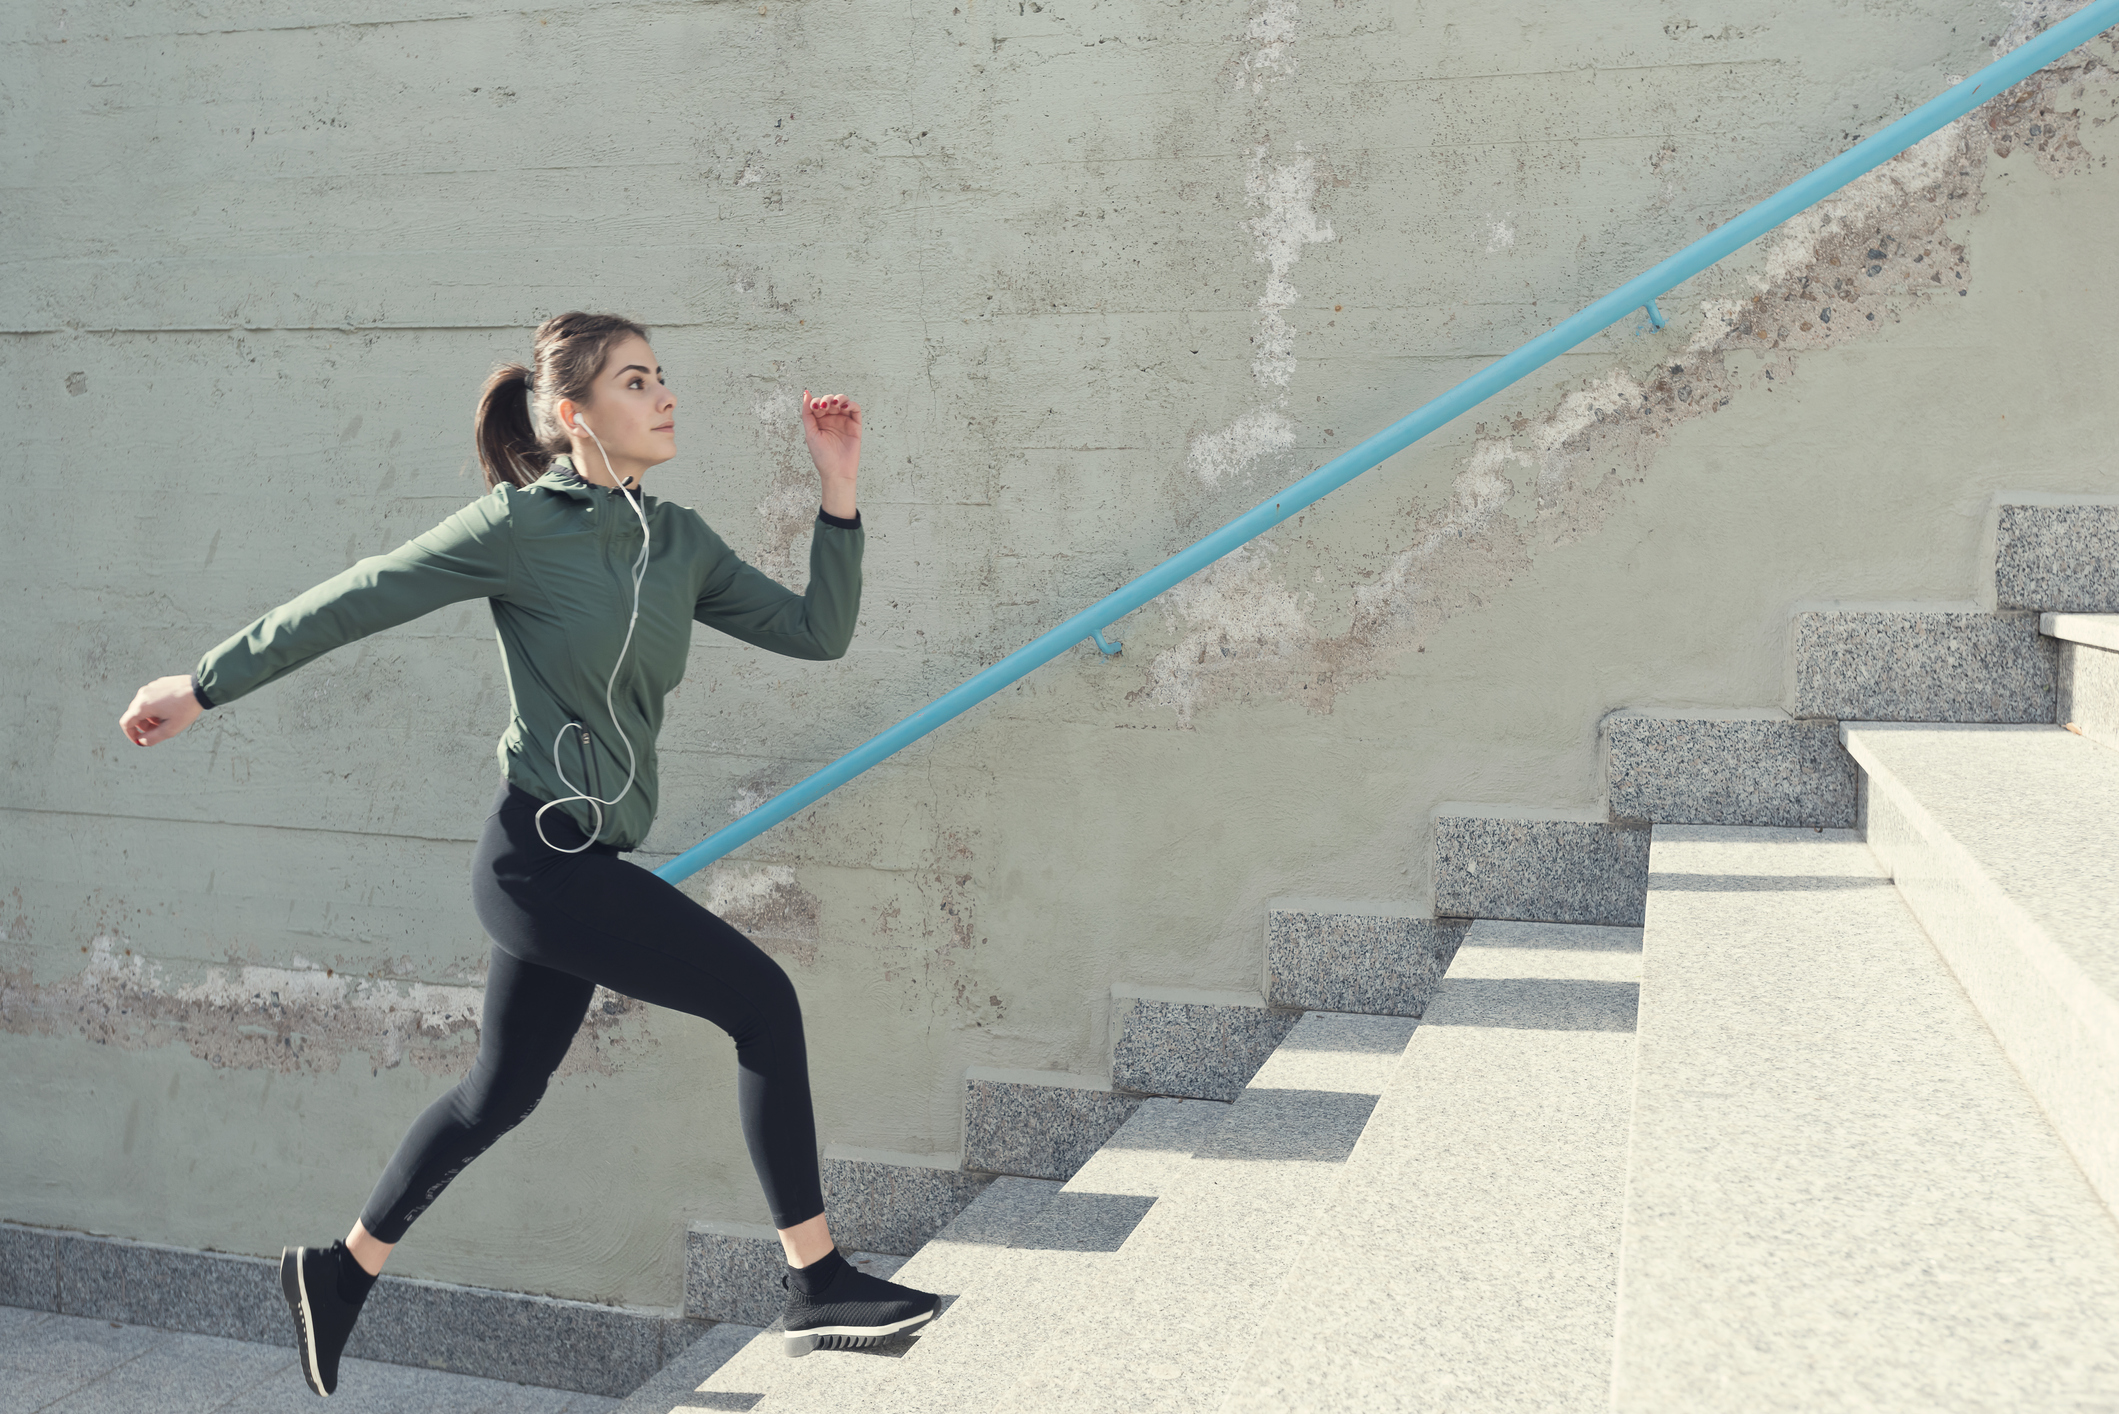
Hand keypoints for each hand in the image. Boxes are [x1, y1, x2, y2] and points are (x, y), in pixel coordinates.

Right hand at [121, 675, 204, 746]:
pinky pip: (150, 698)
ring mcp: (150, 687)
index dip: (130, 734)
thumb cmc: (187, 707)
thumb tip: (142, 741)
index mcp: (143, 705)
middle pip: (134, 715)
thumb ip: (153, 738)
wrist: (200, 688)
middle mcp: (143, 694)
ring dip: (150, 717)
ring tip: (167, 720)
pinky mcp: (157, 684)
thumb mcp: (171, 729)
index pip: (125, 723)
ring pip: (142, 707)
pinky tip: (170, 709)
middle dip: (143, 726)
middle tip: (158, 730)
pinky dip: (155, 707)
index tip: (140, 740)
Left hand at [802, 390, 860, 519]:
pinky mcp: (855, 425)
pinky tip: (844, 407)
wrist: (836, 471)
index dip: (815, 402)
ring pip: (843, 401)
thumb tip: (805, 393)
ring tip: (835, 404)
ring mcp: (844, 421)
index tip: (814, 409)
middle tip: (824, 407)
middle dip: (827, 399)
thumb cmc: (822, 456)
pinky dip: (851, 404)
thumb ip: (807, 413)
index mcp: (820, 421)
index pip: (818, 404)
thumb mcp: (810, 433)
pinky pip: (855, 409)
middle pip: (830, 400)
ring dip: (839, 398)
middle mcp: (832, 419)